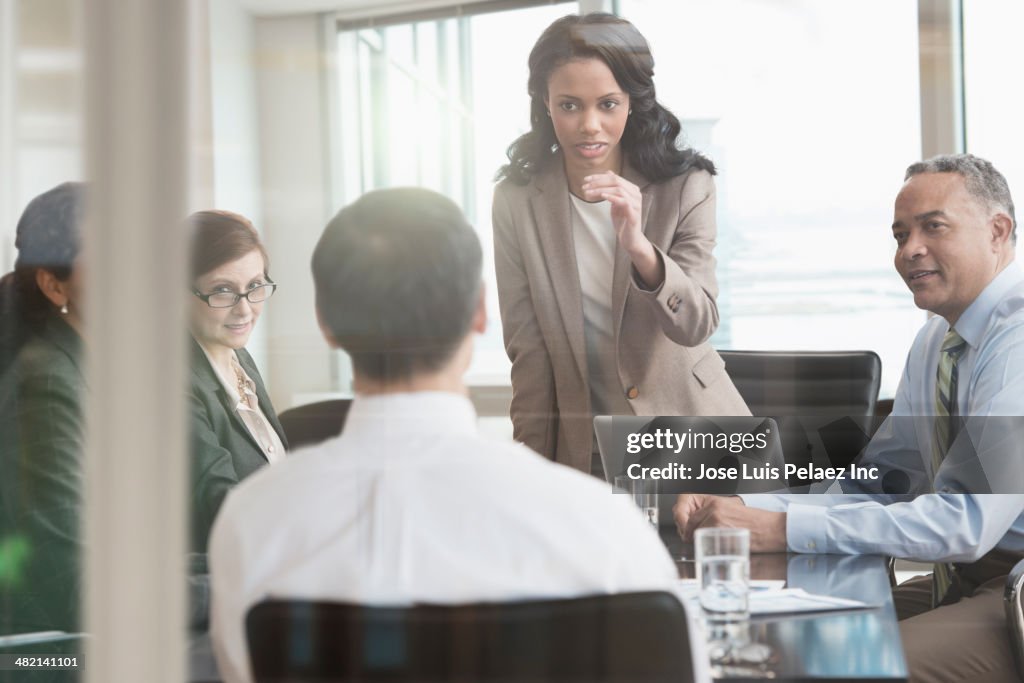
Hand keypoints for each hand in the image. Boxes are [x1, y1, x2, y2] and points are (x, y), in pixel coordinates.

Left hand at [582, 171, 663, 287]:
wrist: (630, 239)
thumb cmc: (623, 221)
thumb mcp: (615, 202)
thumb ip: (613, 188)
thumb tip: (609, 172)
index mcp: (632, 189)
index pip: (614, 177)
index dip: (599, 177)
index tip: (585, 180)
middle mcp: (636, 194)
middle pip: (616, 181)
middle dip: (598, 182)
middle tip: (584, 186)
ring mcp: (636, 204)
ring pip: (619, 190)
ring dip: (601, 190)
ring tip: (589, 193)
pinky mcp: (634, 214)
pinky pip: (624, 201)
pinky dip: (612, 197)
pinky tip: (602, 196)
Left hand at [673, 493, 787, 552]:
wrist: (770, 529)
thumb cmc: (754, 524)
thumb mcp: (730, 513)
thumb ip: (711, 516)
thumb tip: (692, 528)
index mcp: (713, 501)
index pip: (686, 510)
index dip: (682, 522)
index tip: (683, 529)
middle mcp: (712, 506)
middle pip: (687, 523)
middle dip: (687, 534)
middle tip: (694, 541)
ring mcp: (714, 517)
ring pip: (693, 532)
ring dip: (697, 541)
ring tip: (710, 544)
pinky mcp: (718, 528)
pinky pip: (703, 539)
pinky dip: (706, 546)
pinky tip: (717, 547)